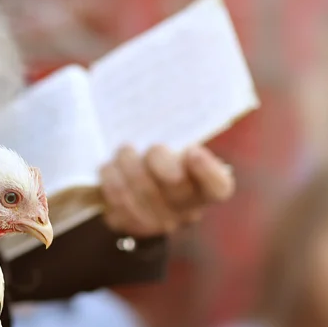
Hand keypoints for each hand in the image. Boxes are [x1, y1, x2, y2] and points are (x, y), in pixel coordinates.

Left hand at [99, 144, 233, 237]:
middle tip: (150, 146)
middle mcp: (187, 210)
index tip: (191, 150)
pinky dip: (111, 183)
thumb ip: (179, 134)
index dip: (207, 172)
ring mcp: (158, 223)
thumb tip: (170, 101)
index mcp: (206, 187)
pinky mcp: (130, 225)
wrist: (137, 182)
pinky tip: (109, 168)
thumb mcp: (177, 143)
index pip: (218, 188)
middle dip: (158, 160)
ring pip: (142, 196)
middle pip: (176, 188)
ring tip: (124, 151)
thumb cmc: (164, 155)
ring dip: (129, 168)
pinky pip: (118, 207)